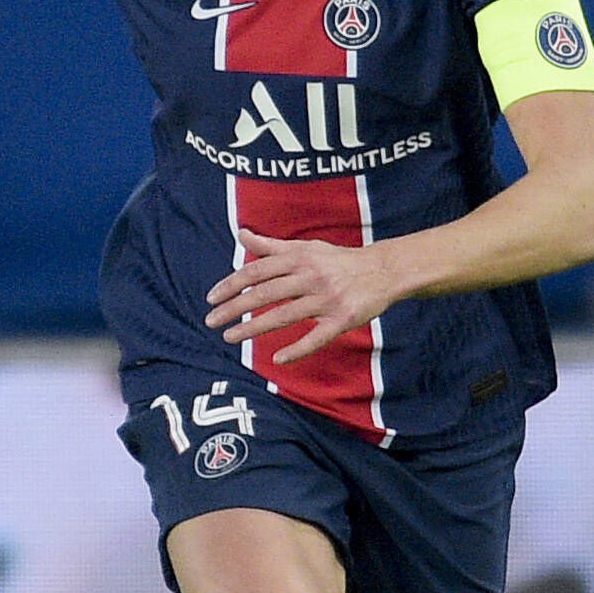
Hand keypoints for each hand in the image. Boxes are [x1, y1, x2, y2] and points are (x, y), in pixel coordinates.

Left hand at [206, 227, 397, 363]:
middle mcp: (311, 275)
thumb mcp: (306, 247)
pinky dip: (298, 348)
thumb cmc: (338, 260)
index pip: (257, 271)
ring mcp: (327, 298)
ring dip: (254, 328)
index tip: (211, 298)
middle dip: (234, 307)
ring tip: (230, 337)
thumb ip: (271, 246)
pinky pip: (318, 336)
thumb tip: (241, 233)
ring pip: (285, 314)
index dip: (232, 284)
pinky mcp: (344, 318)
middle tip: (210, 321)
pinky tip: (278, 359)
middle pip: (265, 292)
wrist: (383, 270)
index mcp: (299, 257)